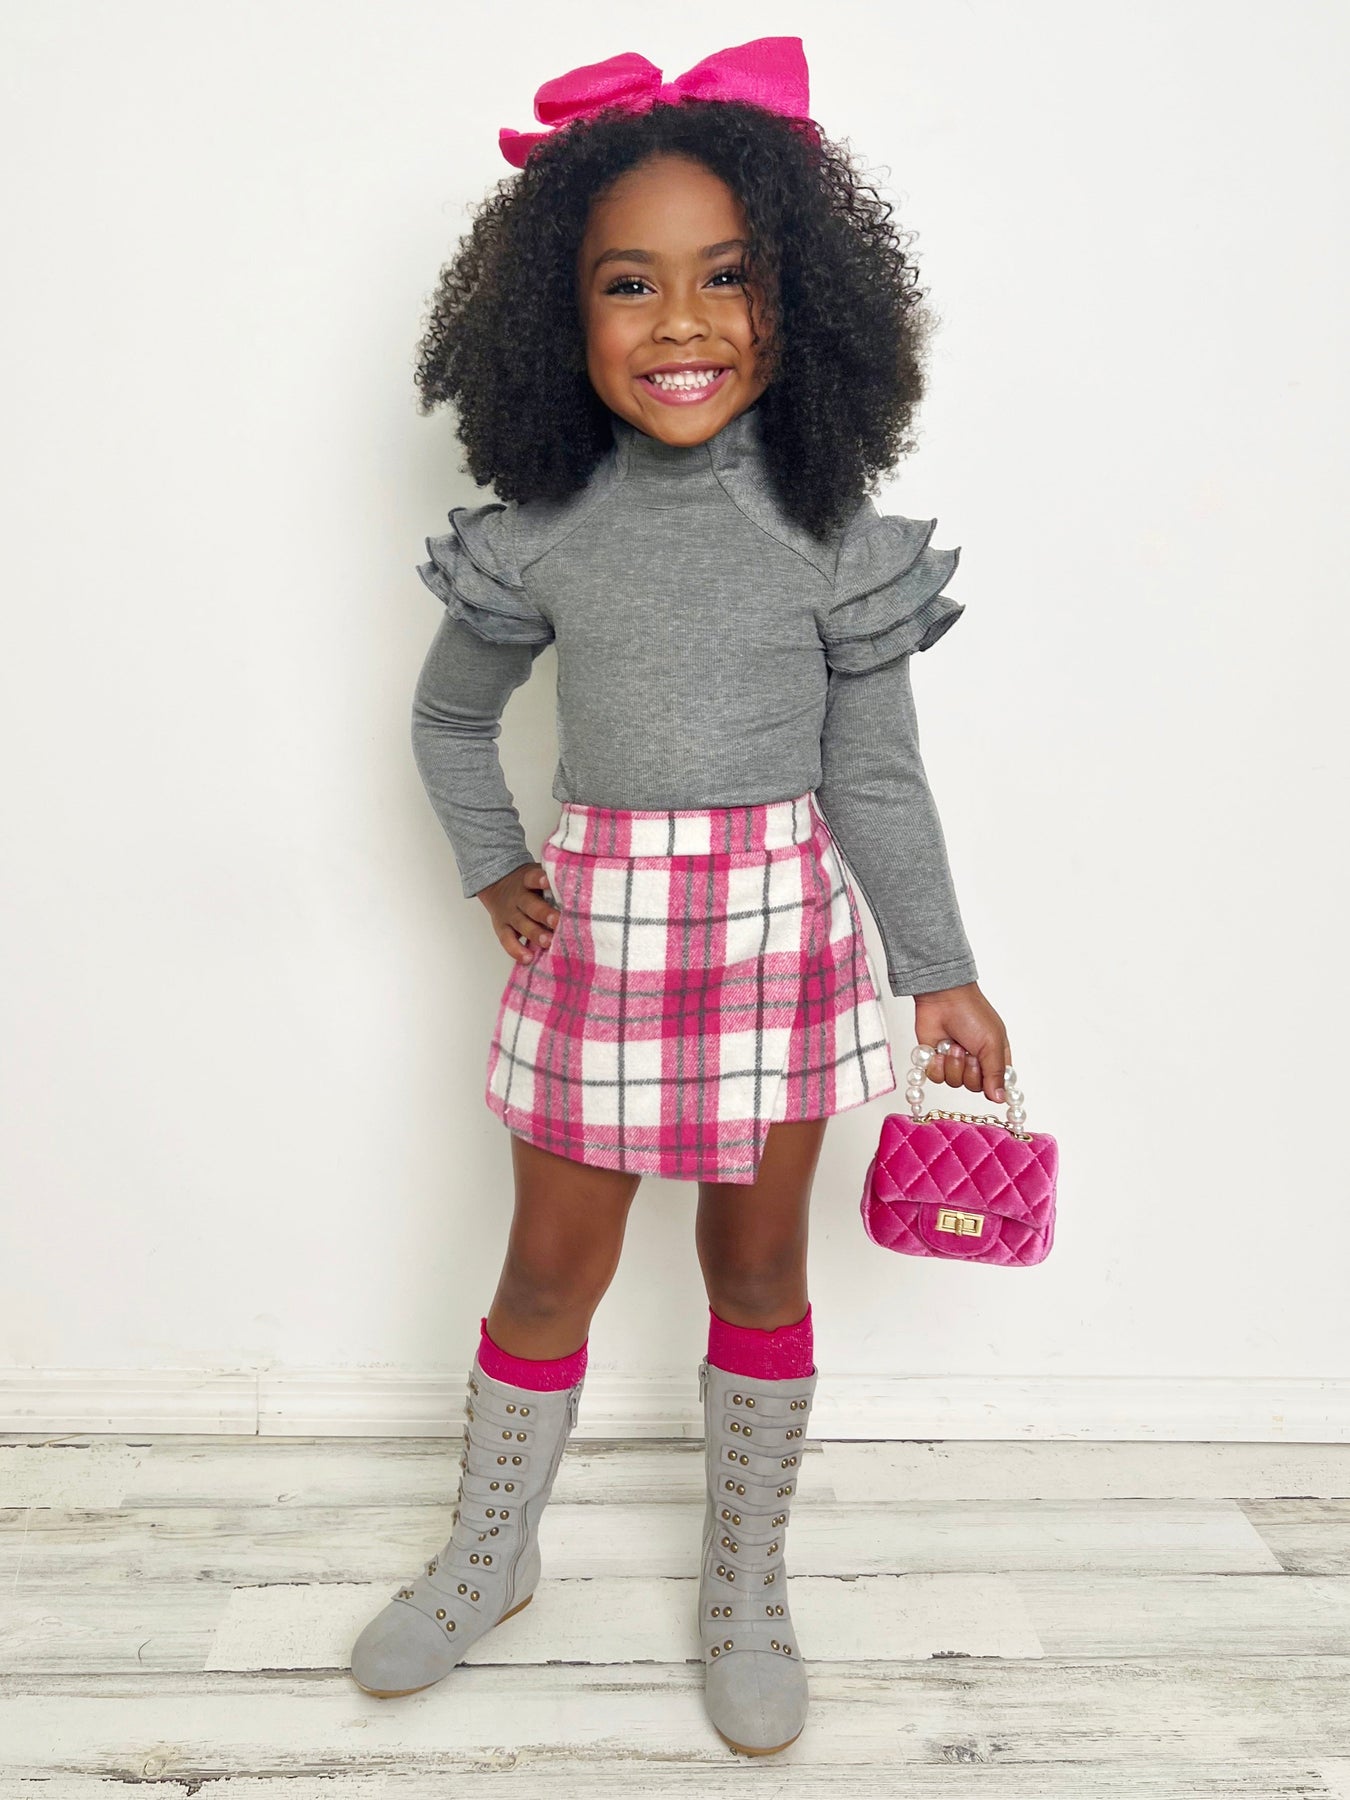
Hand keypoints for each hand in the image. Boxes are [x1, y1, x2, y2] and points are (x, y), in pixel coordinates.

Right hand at [478, 861, 559, 968]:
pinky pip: (507, 940)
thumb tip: (584, 892)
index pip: (532, 878)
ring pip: (520, 923)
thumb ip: (553, 885)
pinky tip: (528, 958)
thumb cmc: (529, 885)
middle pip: (530, 905)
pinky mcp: (502, 928)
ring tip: (547, 942)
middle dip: (544, 914)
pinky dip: (516, 950)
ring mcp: (509, 913)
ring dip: (534, 933)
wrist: (497, 886)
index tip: (548, 882)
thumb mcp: (536, 876)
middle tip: (557, 922)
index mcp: (527, 880)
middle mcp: (517, 897)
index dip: (539, 880)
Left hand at [912, 982, 1010, 1105]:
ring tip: (953, 1045)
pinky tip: (940, 1049)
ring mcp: (955, 1062)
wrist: (943, 999)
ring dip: (953, 1064)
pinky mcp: (935, 1060)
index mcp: (995, 1058)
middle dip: (969, 1070)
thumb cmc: (973, 1014)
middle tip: (968, 1051)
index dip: (992, 1085)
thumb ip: (996, 1073)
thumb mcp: (991, 1043)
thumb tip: (1000, 1099)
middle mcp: (976, 1063)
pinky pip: (936, 1077)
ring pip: (954, 1083)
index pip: (997, 1085)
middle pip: (974, 1087)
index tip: (987, 1079)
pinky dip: (937, 1064)